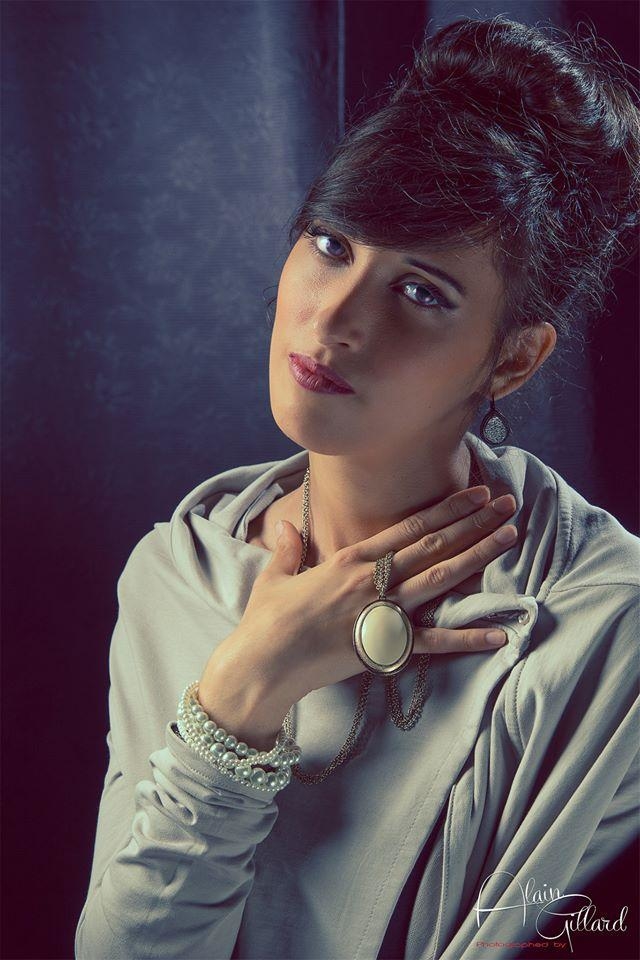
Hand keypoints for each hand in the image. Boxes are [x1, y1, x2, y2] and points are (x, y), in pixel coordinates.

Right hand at [201, 484, 517, 716]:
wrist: (263, 664)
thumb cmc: (265, 621)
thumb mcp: (274, 577)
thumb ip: (287, 549)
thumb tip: (284, 526)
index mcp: (349, 560)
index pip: (409, 527)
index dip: (445, 508)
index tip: (474, 493)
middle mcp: (372, 579)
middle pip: (434, 545)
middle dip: (474, 522)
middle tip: (509, 504)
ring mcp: (381, 612)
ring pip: (440, 578)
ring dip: (478, 555)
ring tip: (510, 537)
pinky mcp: (384, 647)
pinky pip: (434, 642)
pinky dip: (468, 638)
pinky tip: (501, 633)